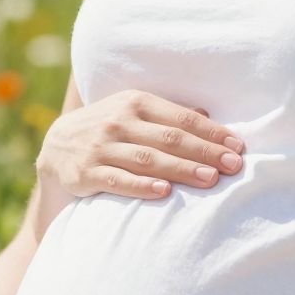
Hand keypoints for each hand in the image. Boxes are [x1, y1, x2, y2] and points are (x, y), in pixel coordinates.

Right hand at [36, 91, 244, 202]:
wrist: (56, 146)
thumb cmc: (109, 129)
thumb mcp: (134, 112)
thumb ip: (168, 114)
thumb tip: (208, 115)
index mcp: (136, 101)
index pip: (182, 118)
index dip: (212, 132)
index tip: (237, 147)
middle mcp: (119, 121)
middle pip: (170, 139)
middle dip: (205, 153)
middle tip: (233, 166)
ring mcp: (101, 147)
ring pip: (148, 160)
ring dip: (181, 169)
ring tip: (210, 180)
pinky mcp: (86, 173)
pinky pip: (118, 180)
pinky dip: (141, 187)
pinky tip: (165, 193)